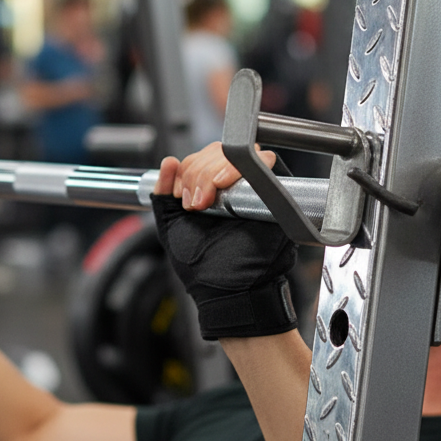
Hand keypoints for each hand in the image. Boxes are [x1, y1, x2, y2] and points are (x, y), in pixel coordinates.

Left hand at [151, 144, 296, 341]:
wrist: (228, 290)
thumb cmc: (203, 267)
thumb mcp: (171, 225)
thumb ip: (164, 194)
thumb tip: (168, 161)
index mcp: (211, 191)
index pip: (202, 158)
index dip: (189, 170)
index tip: (182, 197)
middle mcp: (234, 186)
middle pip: (217, 151)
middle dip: (198, 172)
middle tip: (195, 203)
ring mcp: (255, 186)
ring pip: (236, 153)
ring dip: (213, 171)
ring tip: (207, 202)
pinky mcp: (276, 191)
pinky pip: (263, 160)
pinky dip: (238, 166)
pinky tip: (221, 186)